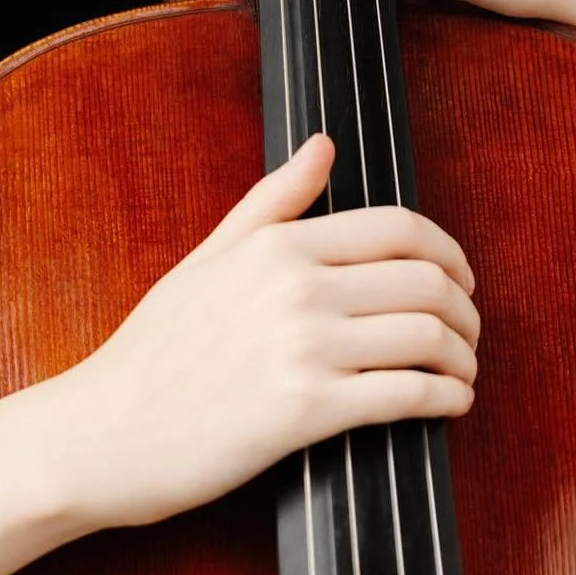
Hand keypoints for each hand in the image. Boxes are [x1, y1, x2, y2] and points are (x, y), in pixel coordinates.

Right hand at [51, 135, 477, 532]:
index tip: (460, 277)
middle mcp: (297, 287)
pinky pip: (408, 395)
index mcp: (278, 245)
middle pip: (426, 280)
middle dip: (465, 307)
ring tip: (462, 370)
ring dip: (464, 355)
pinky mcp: (308, 412)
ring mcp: (304, 348)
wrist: (108, 429)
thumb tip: (323, 145)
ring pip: (428, 336)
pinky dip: (446, 398)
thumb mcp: (209, 257)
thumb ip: (272, 200)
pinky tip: (450, 404)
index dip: (449, 251)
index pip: (399, 228)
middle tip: (467, 330)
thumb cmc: (155, 347)